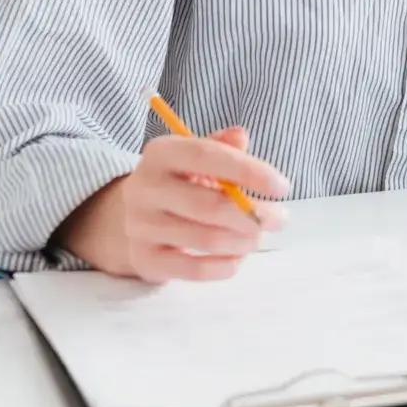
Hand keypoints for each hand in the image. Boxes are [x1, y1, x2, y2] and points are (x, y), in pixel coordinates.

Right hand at [57, 126, 290, 282]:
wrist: (125, 219)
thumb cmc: (176, 184)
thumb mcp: (194, 159)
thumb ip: (221, 147)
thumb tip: (241, 137)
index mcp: (160, 154)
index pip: (206, 156)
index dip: (249, 171)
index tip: (282, 187)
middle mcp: (144, 188)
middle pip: (209, 205)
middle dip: (254, 215)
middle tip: (279, 219)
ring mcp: (141, 226)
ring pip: (206, 239)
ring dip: (244, 241)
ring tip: (257, 238)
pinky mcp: (145, 259)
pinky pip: (193, 269)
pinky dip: (225, 266)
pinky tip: (238, 258)